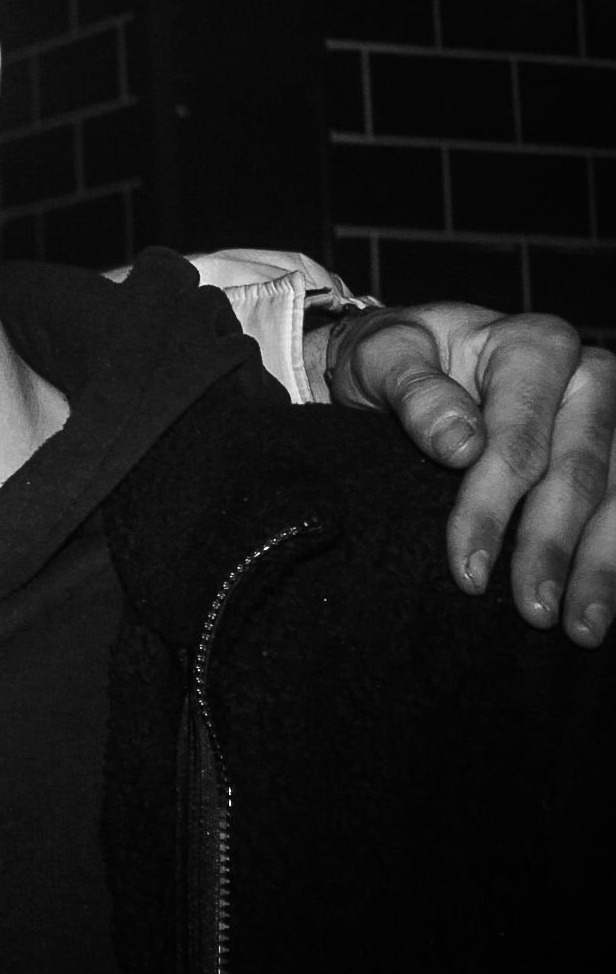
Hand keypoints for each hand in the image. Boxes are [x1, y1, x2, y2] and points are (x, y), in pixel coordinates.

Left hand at [311, 305, 614, 645]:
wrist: (409, 359)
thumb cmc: (394, 358)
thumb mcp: (381, 356)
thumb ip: (414, 391)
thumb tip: (460, 445)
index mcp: (535, 346)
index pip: (518, 442)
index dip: (493, 510)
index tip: (468, 573)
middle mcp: (590, 377)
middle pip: (577, 475)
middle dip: (552, 550)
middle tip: (534, 612)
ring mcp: (613, 416)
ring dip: (601, 568)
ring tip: (582, 627)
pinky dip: (615, 556)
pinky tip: (604, 603)